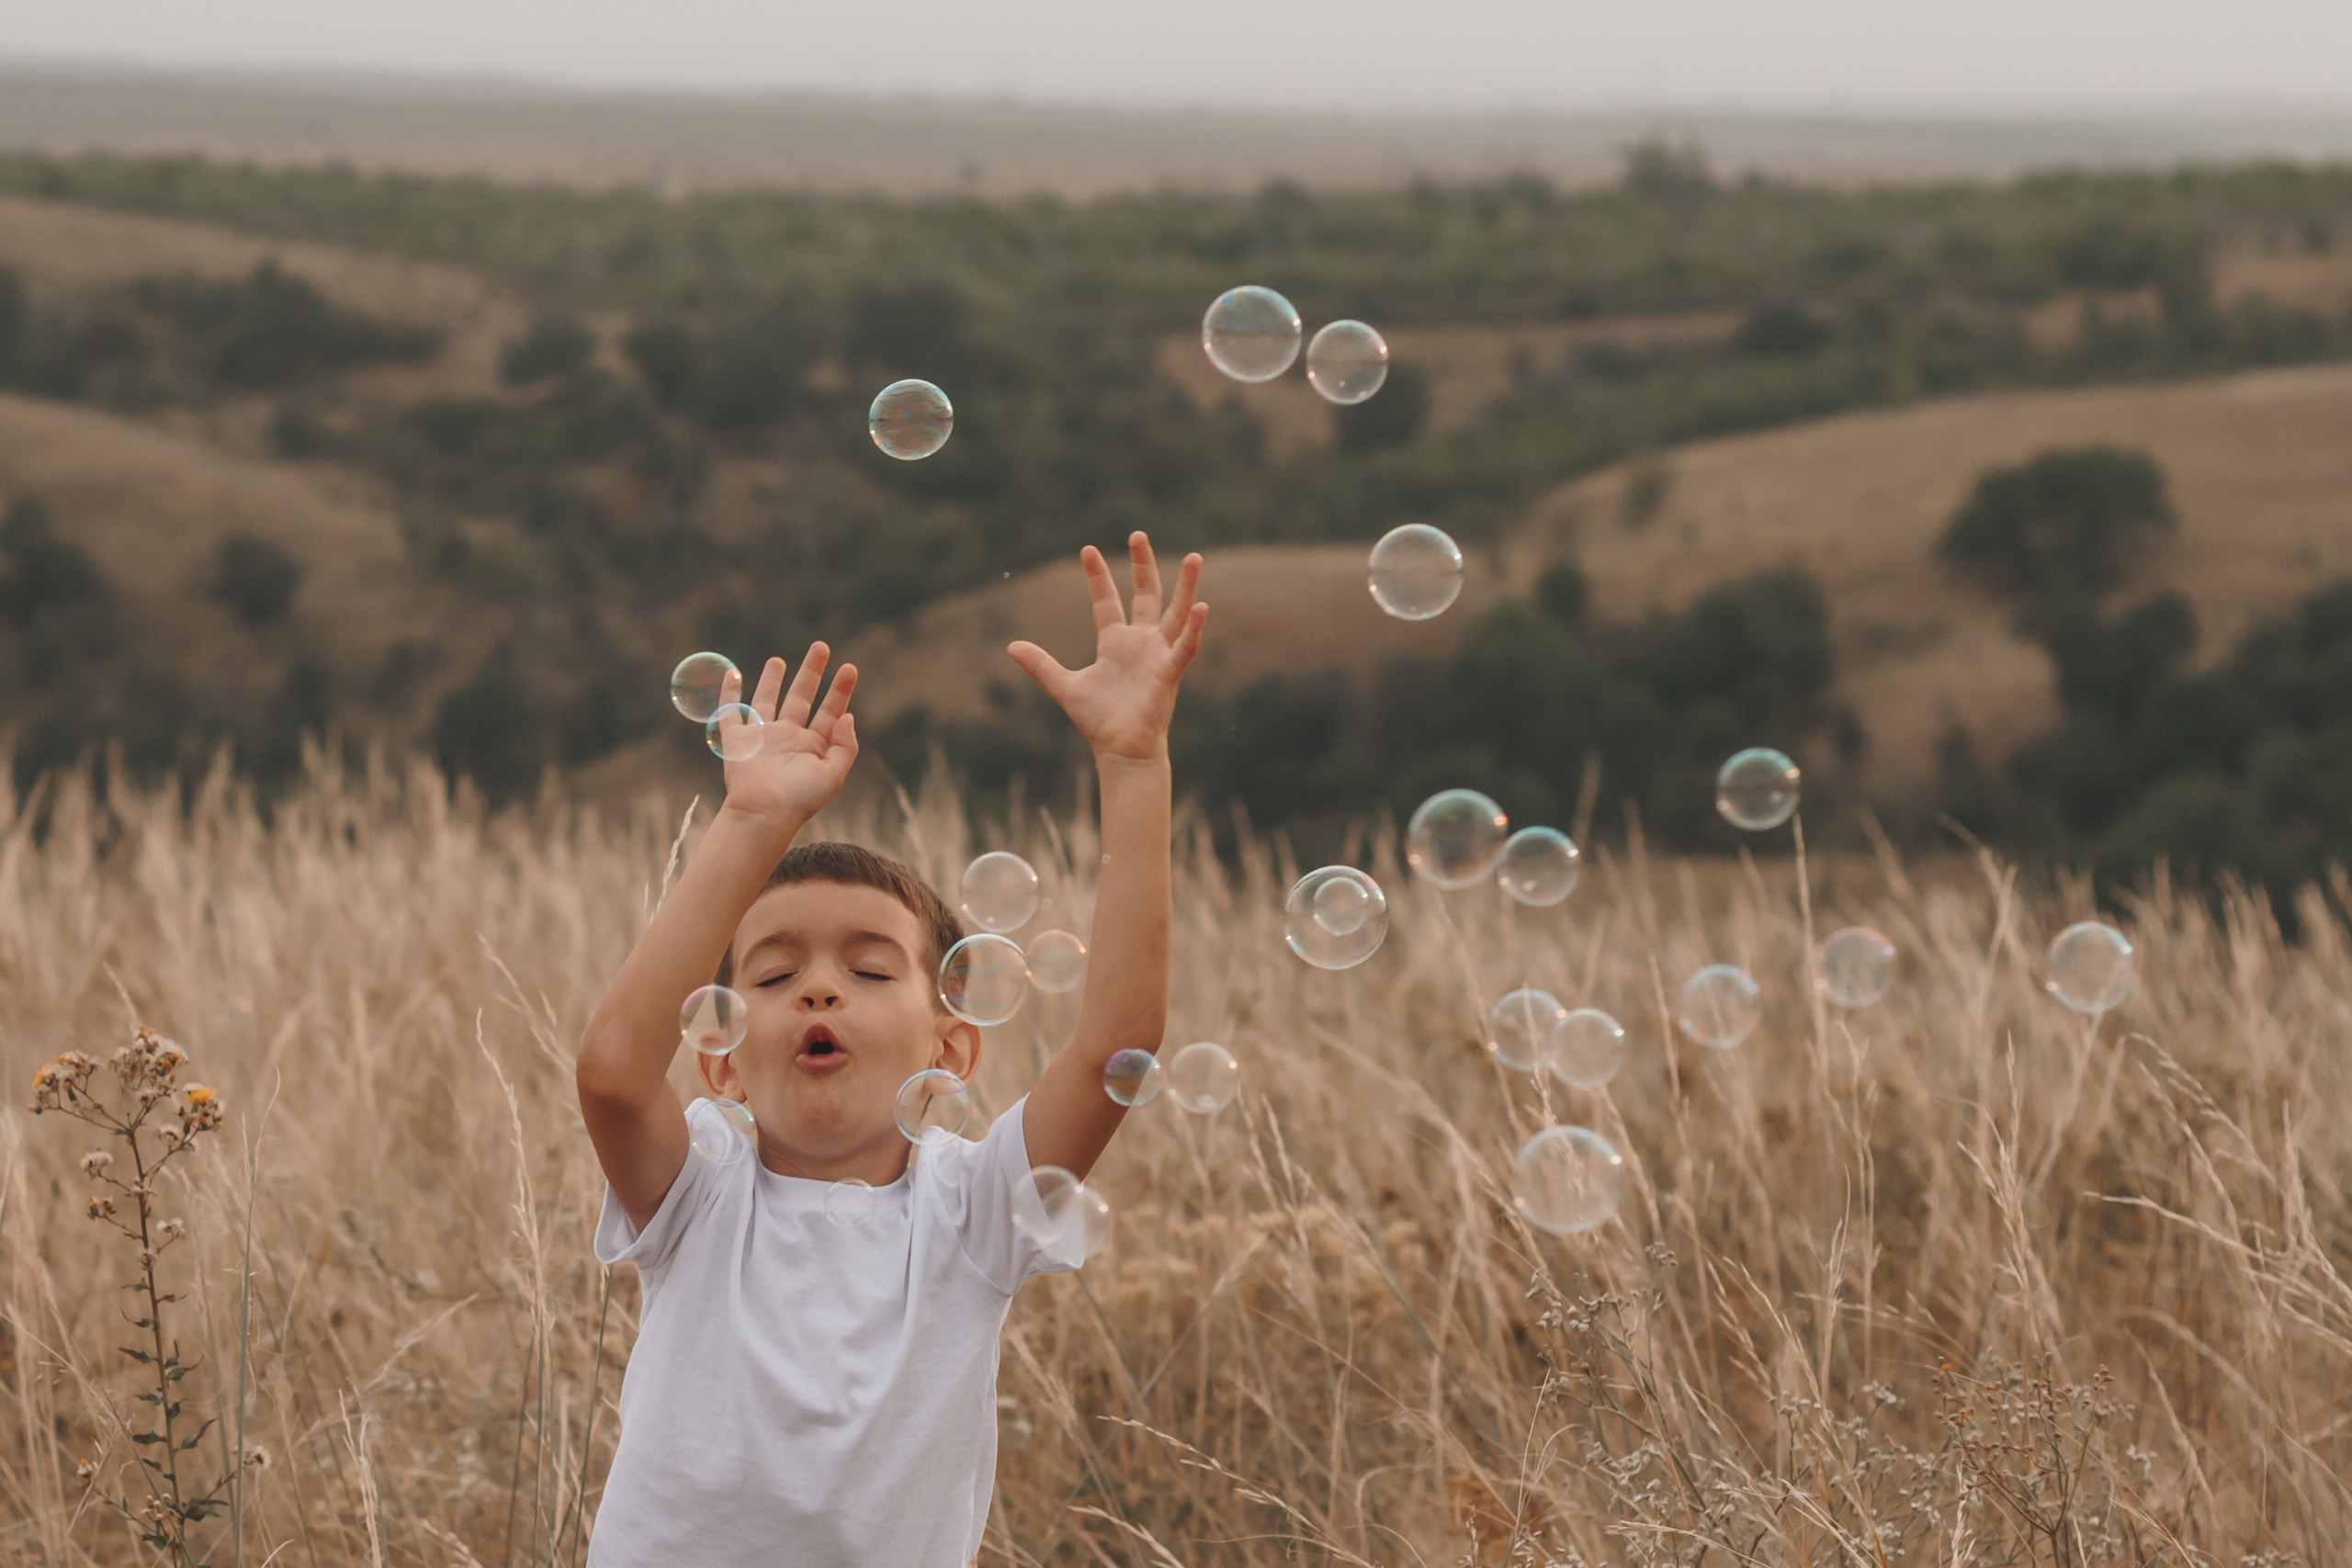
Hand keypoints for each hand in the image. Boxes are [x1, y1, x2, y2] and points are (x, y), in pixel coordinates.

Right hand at [714, 644, 858, 827]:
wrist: (764, 813)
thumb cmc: (801, 799)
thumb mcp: (834, 774)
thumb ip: (845, 745)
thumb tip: (848, 715)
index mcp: (812, 746)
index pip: (830, 711)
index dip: (840, 690)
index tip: (850, 668)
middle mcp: (788, 738)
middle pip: (802, 697)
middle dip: (812, 673)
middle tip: (821, 647)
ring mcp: (762, 737)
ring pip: (768, 701)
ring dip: (773, 680)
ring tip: (779, 660)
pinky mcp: (737, 739)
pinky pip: (731, 711)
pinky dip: (729, 692)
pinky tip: (733, 674)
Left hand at [1009, 533, 1206, 763]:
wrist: (1120, 751)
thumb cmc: (1098, 722)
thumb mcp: (1064, 686)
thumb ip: (1041, 665)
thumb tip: (1010, 646)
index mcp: (1115, 643)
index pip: (1107, 601)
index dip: (1098, 576)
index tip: (1086, 550)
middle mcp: (1140, 643)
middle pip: (1145, 595)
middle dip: (1143, 565)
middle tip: (1137, 534)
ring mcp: (1158, 655)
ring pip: (1176, 613)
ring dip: (1187, 586)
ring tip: (1196, 557)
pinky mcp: (1170, 672)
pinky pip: (1186, 646)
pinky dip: (1194, 628)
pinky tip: (1203, 606)